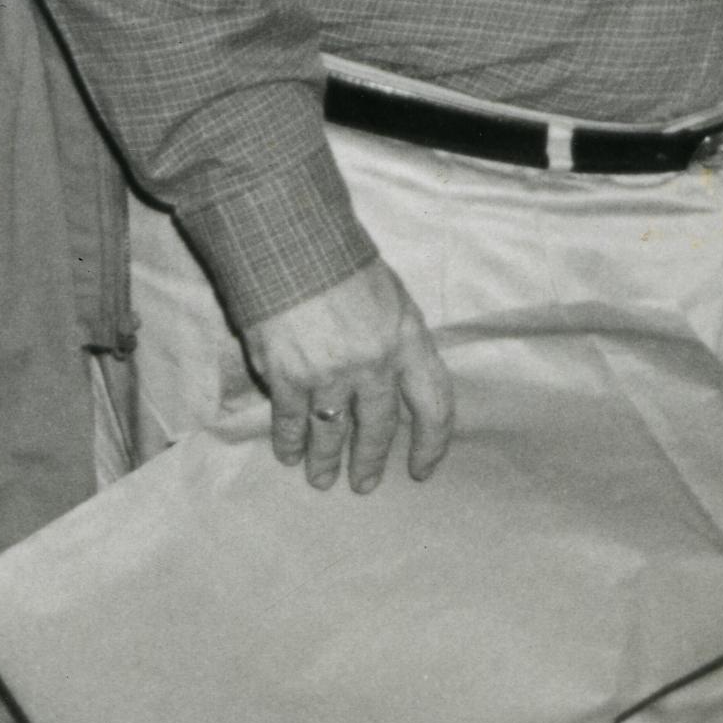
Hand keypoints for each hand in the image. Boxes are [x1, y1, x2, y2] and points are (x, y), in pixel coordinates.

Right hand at [239, 259, 449, 492]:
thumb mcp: (390, 296)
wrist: (288, 239)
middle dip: (370, 460)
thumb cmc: (340, 260)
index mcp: (408, 338)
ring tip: (322, 479)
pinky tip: (288, 455)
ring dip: (326, 460)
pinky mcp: (287, 376)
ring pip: (332, 432)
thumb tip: (397, 380)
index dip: (431, 443)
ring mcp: (330, 373)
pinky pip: (292, 421)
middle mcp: (374, 363)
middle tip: (364, 484)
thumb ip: (397, 340)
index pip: (434, 404)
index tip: (422, 469)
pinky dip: (289, 442)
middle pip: (379, 426)